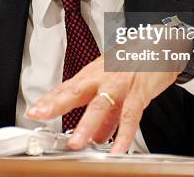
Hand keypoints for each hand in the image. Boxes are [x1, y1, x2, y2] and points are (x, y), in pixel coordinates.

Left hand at [26, 55, 179, 153]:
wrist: (160, 45)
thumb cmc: (133, 62)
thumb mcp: (113, 83)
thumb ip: (104, 113)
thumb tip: (96, 136)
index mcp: (92, 74)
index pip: (66, 87)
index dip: (48, 100)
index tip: (33, 112)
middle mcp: (102, 78)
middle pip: (76, 91)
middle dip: (56, 105)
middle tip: (40, 117)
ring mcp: (119, 85)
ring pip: (101, 105)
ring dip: (87, 125)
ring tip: (77, 143)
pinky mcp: (138, 92)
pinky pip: (130, 116)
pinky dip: (124, 134)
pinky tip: (118, 148)